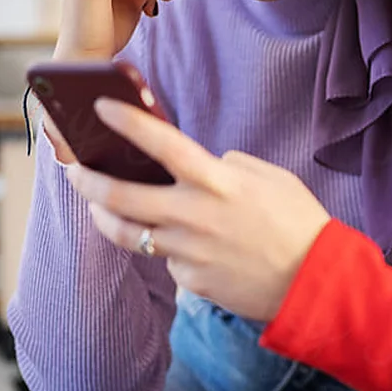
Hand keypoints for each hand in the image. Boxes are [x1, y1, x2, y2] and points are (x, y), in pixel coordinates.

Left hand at [65, 99, 331, 322]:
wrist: (316, 283)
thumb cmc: (300, 223)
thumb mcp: (273, 178)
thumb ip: (232, 166)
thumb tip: (206, 165)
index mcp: (218, 183)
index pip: (162, 145)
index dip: (128, 123)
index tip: (100, 108)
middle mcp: (196, 217)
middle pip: (121, 197)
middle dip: (88, 180)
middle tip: (75, 170)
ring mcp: (190, 253)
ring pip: (128, 234)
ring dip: (106, 216)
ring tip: (99, 205)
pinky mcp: (192, 282)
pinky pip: (166, 261)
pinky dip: (167, 249)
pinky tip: (184, 246)